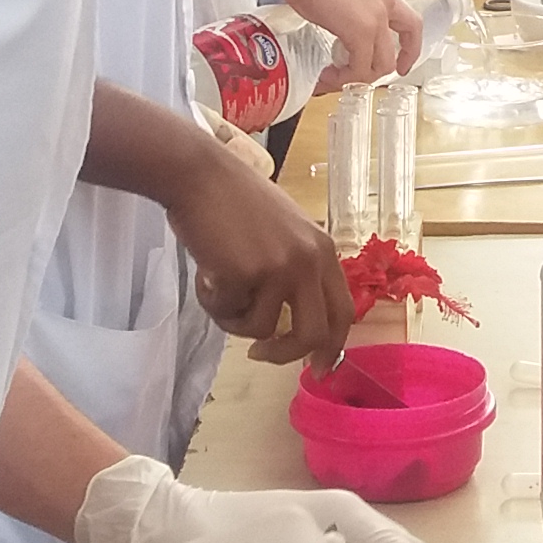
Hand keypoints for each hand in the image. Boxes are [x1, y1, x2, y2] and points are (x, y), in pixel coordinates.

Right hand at [172, 120, 357, 365]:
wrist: (199, 175)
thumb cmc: (232, 202)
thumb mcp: (283, 232)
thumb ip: (294, 270)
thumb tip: (290, 322)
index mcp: (322, 250)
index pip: (343, 311)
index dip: (333, 345)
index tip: (320, 367)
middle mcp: (308, 261)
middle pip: (313, 333)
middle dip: (285, 354)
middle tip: (259, 356)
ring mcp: (279, 268)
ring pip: (261, 329)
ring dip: (233, 318)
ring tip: (217, 285)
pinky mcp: (246, 275)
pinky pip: (228, 315)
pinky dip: (212, 303)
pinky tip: (205, 271)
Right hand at [283, 0, 420, 83]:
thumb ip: (351, 8)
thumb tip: (339, 26)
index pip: (412, 26)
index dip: (409, 50)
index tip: (401, 65)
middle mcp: (384, 7)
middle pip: (392, 55)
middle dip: (372, 73)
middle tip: (352, 77)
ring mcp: (375, 20)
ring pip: (379, 66)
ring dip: (356, 78)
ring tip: (333, 76)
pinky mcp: (359, 32)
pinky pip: (359, 68)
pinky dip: (343, 78)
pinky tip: (327, 74)